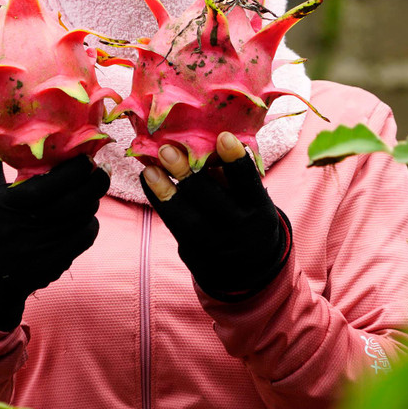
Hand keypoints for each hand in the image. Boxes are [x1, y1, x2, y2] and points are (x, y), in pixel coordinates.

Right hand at [0, 138, 109, 330]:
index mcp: (7, 204)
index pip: (51, 183)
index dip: (75, 168)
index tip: (85, 157)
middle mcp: (26, 225)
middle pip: (75, 200)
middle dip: (96, 181)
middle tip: (101, 169)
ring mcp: (42, 246)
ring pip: (84, 216)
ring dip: (92, 201)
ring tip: (91, 189)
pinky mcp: (55, 262)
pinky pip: (85, 237)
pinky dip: (90, 223)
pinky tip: (85, 215)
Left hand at [140, 132, 291, 302]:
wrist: (249, 272)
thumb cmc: (247, 217)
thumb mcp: (251, 199)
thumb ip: (231, 174)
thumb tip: (205, 139)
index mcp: (259, 209)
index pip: (248, 182)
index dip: (236, 160)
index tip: (223, 136)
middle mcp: (238, 227)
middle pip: (212, 200)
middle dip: (189, 174)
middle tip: (167, 150)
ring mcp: (215, 243)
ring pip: (188, 218)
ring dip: (166, 192)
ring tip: (149, 169)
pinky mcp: (194, 252)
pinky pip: (173, 225)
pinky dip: (158, 201)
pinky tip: (147, 180)